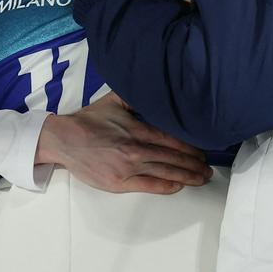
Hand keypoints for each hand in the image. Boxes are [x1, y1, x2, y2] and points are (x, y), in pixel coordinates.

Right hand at [35, 92, 210, 194]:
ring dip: (187, 176)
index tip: (203, 151)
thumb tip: (154, 85)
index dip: (191, 146)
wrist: (64, 140)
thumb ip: (135, 96)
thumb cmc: (89, 120)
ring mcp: (129, 168)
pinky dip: (167, 186)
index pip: (172, 139)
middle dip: (194, 164)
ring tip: (201, 178)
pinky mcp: (119, 183)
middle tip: (208, 168)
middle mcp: (136, 149)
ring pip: (166, 172)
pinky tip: (179, 186)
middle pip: (174, 158)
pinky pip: (150, 186)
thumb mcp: (114, 101)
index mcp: (137, 129)